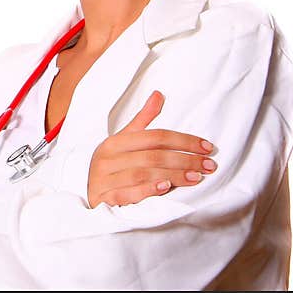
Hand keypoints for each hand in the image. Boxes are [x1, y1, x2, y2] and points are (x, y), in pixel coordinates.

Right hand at [87, 90, 216, 207]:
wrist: (82, 192)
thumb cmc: (109, 165)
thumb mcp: (123, 141)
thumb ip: (142, 121)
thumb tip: (159, 94)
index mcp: (115, 142)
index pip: (154, 137)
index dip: (183, 141)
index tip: (207, 147)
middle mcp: (109, 158)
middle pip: (153, 156)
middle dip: (185, 160)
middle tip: (210, 165)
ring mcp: (106, 179)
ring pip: (143, 174)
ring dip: (173, 175)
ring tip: (197, 177)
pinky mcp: (105, 198)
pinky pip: (127, 194)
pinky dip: (147, 191)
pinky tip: (166, 188)